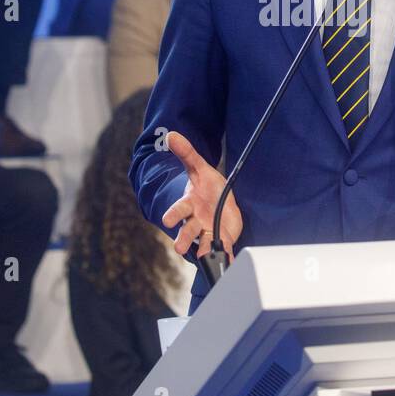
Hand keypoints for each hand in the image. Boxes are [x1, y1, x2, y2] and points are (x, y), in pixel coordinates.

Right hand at [160, 131, 242, 259]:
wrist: (219, 201)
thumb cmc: (207, 186)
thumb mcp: (200, 167)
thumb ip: (186, 153)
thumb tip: (171, 135)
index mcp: (189, 204)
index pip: (179, 209)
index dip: (173, 214)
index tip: (167, 220)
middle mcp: (195, 220)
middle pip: (187, 230)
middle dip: (182, 238)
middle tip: (178, 248)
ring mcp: (207, 230)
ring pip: (202, 242)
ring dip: (203, 249)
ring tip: (204, 256)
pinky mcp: (220, 238)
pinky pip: (221, 248)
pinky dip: (224, 254)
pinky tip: (227, 261)